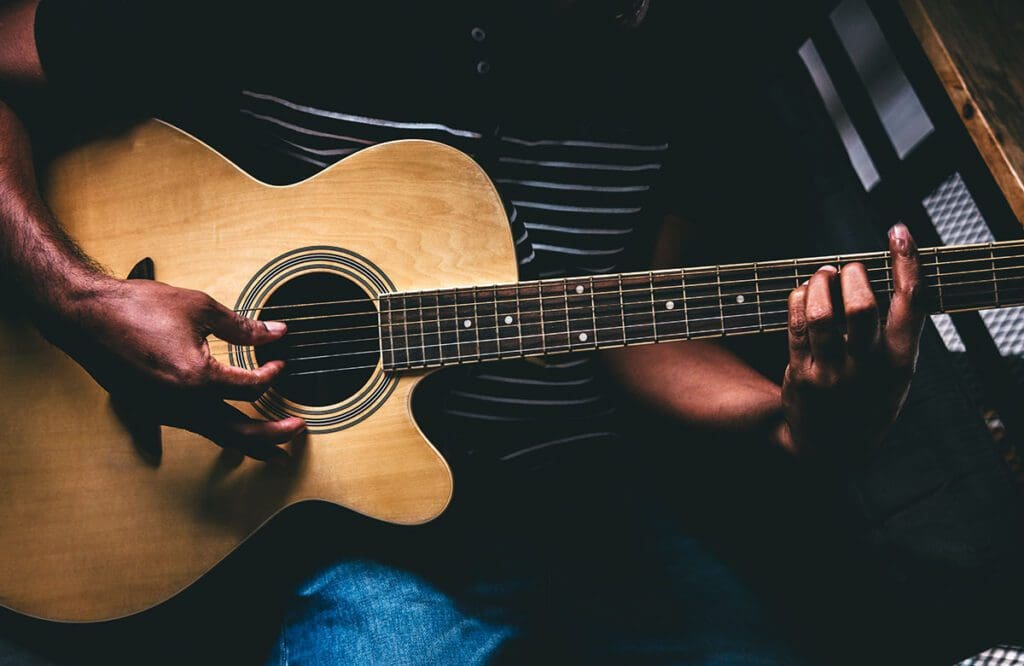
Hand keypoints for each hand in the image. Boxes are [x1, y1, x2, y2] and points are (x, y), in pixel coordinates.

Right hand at [48, 275, 304, 461]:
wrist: (84, 316)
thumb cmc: (134, 308)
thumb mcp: (199, 309)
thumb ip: (243, 327)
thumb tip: (277, 333)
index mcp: (196, 378)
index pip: (251, 388)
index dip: (272, 375)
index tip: (280, 364)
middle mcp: (181, 404)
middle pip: (239, 431)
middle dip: (273, 435)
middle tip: (297, 431)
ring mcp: (165, 412)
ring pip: (216, 435)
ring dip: (249, 443)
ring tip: (275, 450)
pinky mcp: (153, 411)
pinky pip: (195, 428)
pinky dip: (220, 432)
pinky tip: (232, 432)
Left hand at [780, 224, 926, 463]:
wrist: (831, 449)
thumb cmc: (866, 398)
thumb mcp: (895, 374)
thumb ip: (895, 333)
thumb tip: (884, 274)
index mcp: (901, 363)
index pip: (912, 304)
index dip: (906, 263)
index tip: (898, 233)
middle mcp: (868, 368)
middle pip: (863, 307)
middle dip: (854, 275)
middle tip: (849, 268)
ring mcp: (831, 373)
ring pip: (822, 313)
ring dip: (821, 283)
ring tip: (824, 275)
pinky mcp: (800, 373)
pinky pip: (796, 324)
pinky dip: (799, 298)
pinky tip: (804, 292)